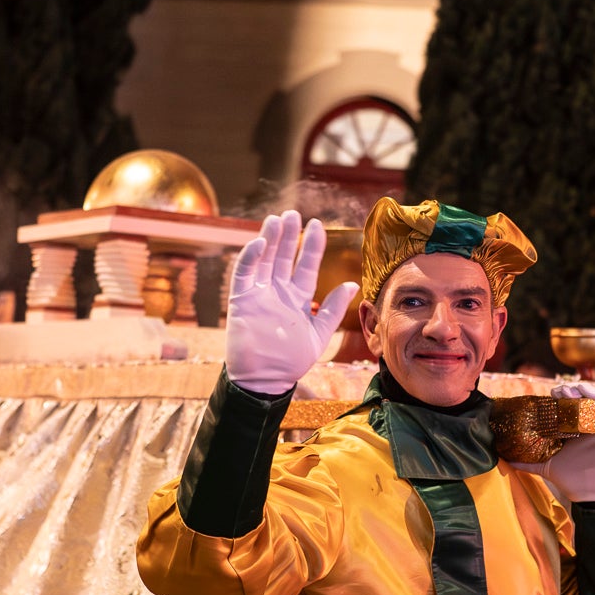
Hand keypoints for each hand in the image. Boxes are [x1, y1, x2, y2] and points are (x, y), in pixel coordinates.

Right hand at [223, 210, 358, 395]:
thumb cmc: (291, 361)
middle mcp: (278, 292)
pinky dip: (250, 258)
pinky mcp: (241, 300)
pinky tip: (260, 243)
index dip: (311, 246)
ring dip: (269, 240)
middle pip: (283, 257)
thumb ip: (333, 308)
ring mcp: (259, 294)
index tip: (317, 225)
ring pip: (264, 260)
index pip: (305, 265)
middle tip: (293, 214)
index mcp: (298, 298)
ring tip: (276, 220)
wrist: (265, 379)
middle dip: (288, 236)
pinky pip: (244, 274)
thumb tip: (353, 284)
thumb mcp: (319, 333)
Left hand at [511, 384, 594, 501]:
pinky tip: (581, 391)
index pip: (563, 407)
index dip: (555, 399)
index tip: (545, 398)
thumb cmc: (572, 479)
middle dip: (564, 392)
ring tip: (565, 393)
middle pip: (576, 398)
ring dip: (577, 390)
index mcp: (572, 430)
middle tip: (555, 394)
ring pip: (590, 396)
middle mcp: (585, 424)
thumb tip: (503, 460)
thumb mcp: (545, 466)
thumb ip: (526, 463)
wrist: (592, 492)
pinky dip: (594, 391)